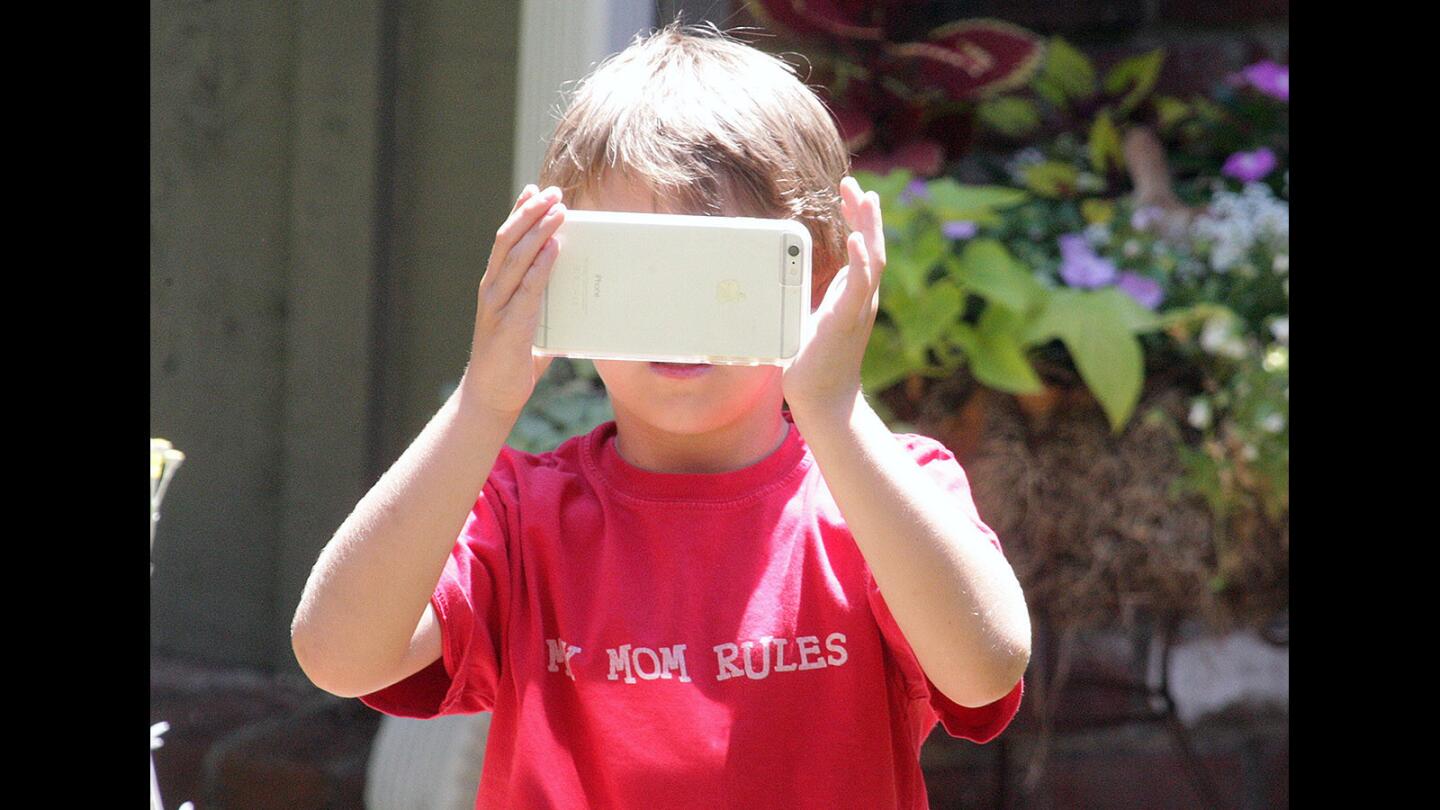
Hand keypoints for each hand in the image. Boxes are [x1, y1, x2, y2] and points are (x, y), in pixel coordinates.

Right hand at [461, 184, 566, 415]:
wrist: (490, 397)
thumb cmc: (512, 362)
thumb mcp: (533, 327)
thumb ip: (546, 309)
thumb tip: (576, 302)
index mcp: (496, 286)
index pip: (506, 240)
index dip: (518, 212)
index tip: (534, 190)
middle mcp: (492, 289)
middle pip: (509, 240)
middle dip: (531, 212)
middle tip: (553, 191)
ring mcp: (497, 305)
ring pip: (516, 257)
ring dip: (538, 230)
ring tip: (558, 210)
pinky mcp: (508, 325)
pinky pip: (527, 288)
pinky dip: (540, 266)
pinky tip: (553, 248)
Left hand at [782, 176, 884, 418]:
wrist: (823, 398)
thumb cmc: (812, 362)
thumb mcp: (804, 319)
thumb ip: (799, 297)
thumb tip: (774, 279)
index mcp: (852, 295)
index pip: (861, 250)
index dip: (858, 220)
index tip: (849, 195)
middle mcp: (861, 297)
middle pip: (872, 245)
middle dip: (865, 213)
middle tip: (854, 184)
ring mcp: (858, 307)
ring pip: (872, 257)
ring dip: (868, 225)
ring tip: (862, 198)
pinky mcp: (848, 319)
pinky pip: (859, 283)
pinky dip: (859, 259)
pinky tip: (855, 238)